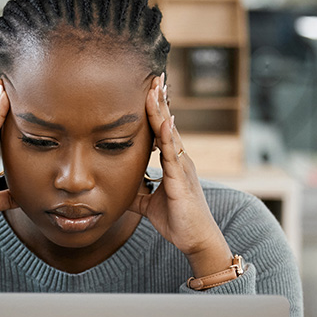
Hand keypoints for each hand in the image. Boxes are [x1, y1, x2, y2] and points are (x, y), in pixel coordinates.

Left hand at [128, 74, 233, 277]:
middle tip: (154, 75)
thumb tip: (120, 187)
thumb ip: (137, 192)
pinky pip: (173, 154)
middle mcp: (180, 160)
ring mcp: (182, 168)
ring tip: (156, 88)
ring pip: (170, 133)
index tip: (149, 88)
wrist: (196, 241)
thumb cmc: (178, 221)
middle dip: (160, 100)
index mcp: (173, 162)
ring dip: (162, 110)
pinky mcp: (181, 180)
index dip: (155, 110)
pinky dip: (168, 136)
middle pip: (168, 123)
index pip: (162, 130)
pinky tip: (164, 121)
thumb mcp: (149, 204)